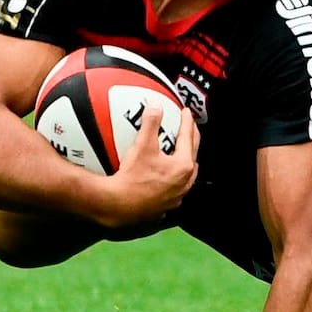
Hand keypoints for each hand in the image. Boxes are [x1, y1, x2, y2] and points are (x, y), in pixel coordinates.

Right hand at [102, 104, 197, 228]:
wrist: (119, 205)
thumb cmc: (132, 179)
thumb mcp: (142, 145)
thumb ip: (151, 123)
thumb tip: (155, 106)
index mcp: (183, 165)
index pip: (188, 137)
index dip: (187, 122)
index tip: (186, 113)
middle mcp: (184, 182)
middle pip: (192, 155)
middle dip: (191, 138)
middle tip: (188, 127)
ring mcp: (176, 195)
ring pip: (187, 174)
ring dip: (186, 160)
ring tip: (182, 152)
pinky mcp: (166, 205)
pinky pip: (176, 188)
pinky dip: (174, 178)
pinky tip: (167, 177)